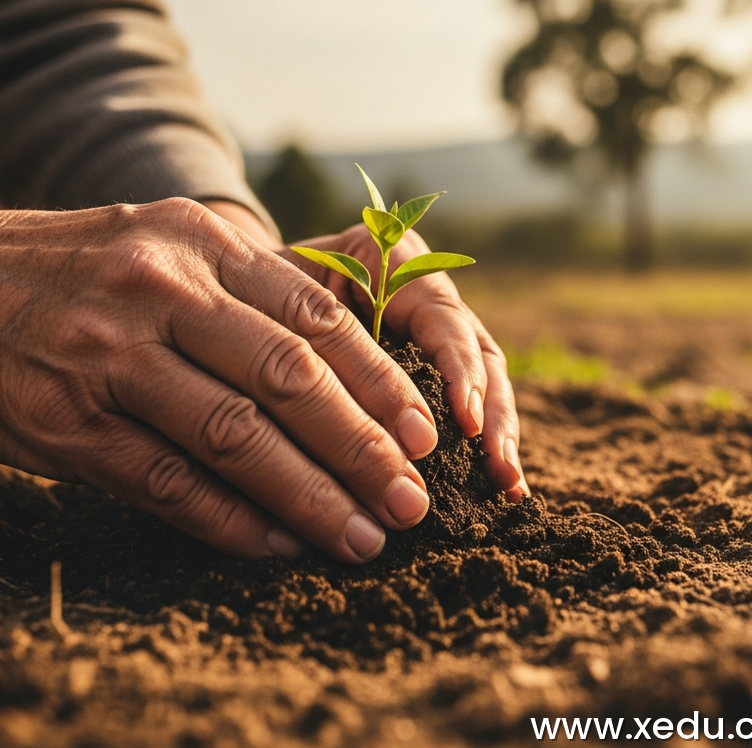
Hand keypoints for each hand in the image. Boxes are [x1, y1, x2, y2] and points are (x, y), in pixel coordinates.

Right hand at [0, 187, 444, 562]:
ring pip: (235, 438)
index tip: (425, 432)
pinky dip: (229, 521)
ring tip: (363, 536)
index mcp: (195, 241)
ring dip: (310, 497)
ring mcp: (108, 358)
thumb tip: (336, 358)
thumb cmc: (65, 265)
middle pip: (288, 380)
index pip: (313, 316)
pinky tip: (276, 545)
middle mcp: (158, 291)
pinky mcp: (65, 425)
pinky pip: (166, 483)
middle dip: (363, 447)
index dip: (380, 380)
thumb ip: (242, 285)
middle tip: (414, 499)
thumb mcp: (158, 240)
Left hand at [282, 223, 528, 501]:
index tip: (466, 423)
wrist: (245, 289)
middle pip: (476, 351)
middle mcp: (425, 293)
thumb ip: (318, 333)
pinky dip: (476, 444)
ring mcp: (432, 332)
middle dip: (492, 414)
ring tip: (506, 488)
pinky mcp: (427, 369)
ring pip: (480, 381)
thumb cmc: (256, 290)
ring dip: (494, 435)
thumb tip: (349, 415)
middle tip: (499, 471)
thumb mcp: (278, 295)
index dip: (460, 370)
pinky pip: (460, 404)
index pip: (442, 316)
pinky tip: (494, 485)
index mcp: (395, 262)